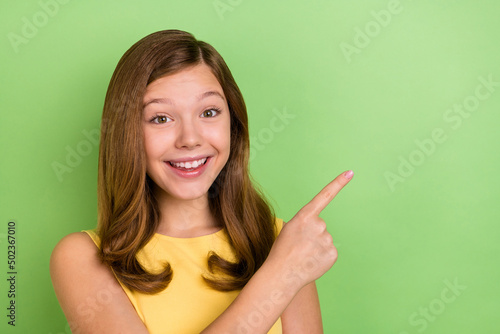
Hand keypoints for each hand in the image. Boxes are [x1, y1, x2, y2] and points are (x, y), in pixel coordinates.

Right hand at [266, 170, 353, 290]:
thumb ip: (305, 224)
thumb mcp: (289, 229)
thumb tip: (318, 232)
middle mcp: (319, 224)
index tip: (350, 173)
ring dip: (316, 246)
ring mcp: (327, 239)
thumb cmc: (282, 251)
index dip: (338, 183)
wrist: (283, 274)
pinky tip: (312, 262)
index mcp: (305, 216)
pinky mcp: (333, 253)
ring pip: (324, 239)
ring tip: (303, 255)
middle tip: (299, 246)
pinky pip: (329, 251)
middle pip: (320, 226)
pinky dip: (322, 257)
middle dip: (312, 235)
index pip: (325, 196)